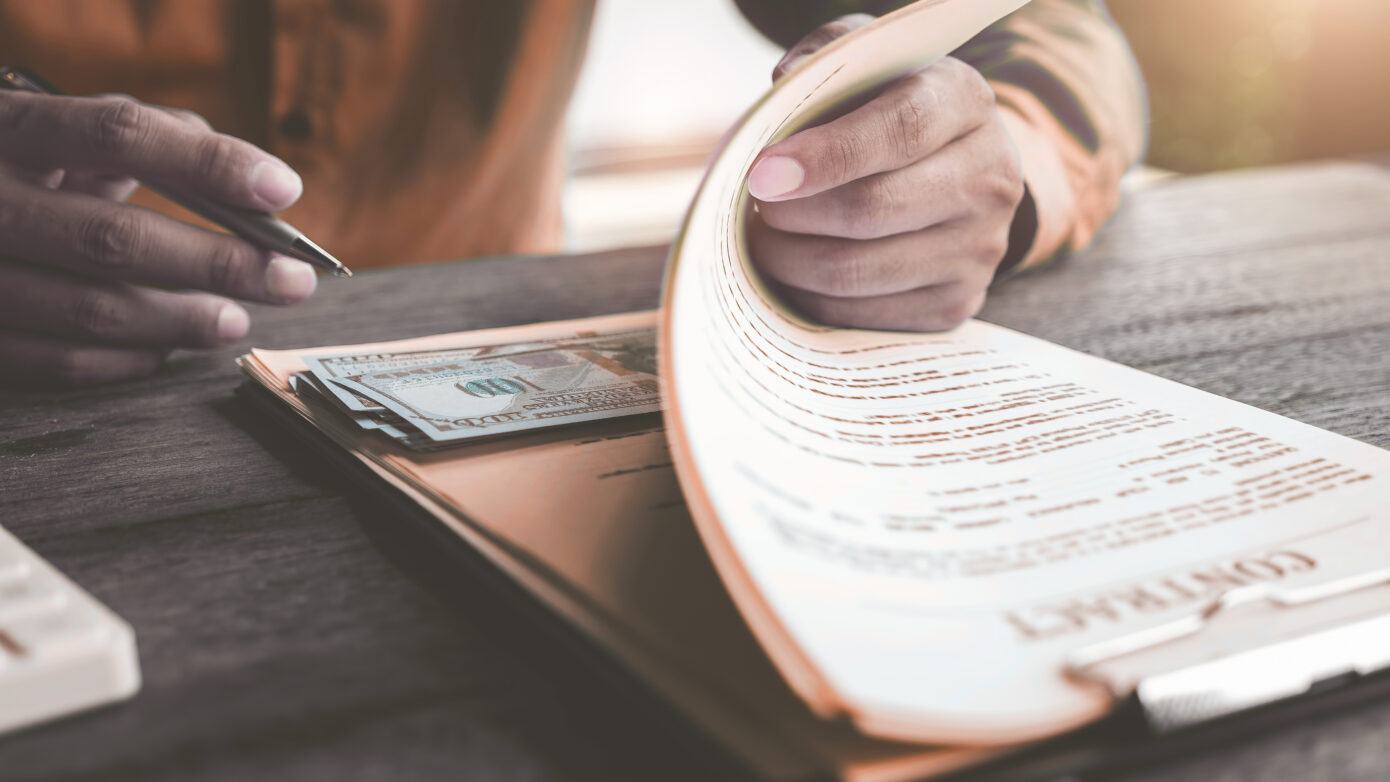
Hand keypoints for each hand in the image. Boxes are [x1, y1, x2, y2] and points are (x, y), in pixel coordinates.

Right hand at [0, 92, 317, 385]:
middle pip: (113, 238)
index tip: (281, 189)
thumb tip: (255, 182)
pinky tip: (168, 349)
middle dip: (219, 263)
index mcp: (8, 129)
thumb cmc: (22, 166)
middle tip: (290, 279)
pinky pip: (59, 361)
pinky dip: (128, 360)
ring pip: (91, 310)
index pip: (116, 135)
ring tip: (236, 318)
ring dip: (182, 321)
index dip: (207, 163)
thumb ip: (154, 137)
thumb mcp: (65, 131)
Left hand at [747, 15, 1024, 331]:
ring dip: (789, 260)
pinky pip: (862, 315)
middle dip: (793, 214)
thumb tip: (786, 84)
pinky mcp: (957, 303)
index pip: (901, 129)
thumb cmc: (886, 110)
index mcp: (965, 101)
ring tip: (762, 237)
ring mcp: (980, 248)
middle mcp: (990, 177)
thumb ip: (827, 56)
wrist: (952, 172)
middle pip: (872, 209)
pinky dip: (809, 298)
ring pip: (858, 271)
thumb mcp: (866, 64)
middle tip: (755, 206)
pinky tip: (790, 270)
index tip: (763, 174)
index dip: (826, 156)